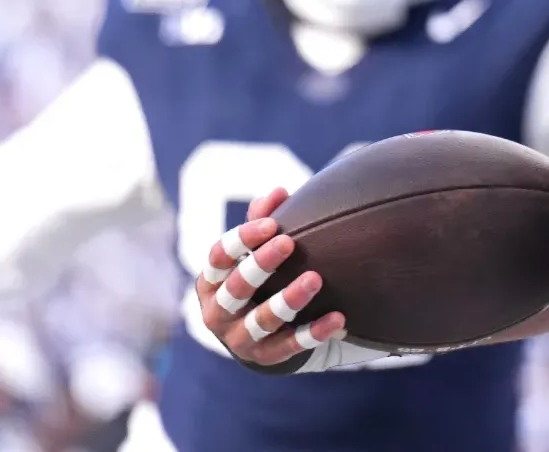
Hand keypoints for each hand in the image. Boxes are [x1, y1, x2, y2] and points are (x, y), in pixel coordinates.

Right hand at [194, 189, 346, 369]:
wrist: (259, 333)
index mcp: (211, 281)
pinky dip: (313, 333)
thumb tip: (278, 191)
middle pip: (236, 287)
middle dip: (261, 264)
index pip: (218, 257)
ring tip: (315, 279)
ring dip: (288, 299)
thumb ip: (263, 220)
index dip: (243, 239)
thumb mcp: (255, 251)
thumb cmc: (257, 279)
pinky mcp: (265, 356)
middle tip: (288, 242)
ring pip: (262, 320)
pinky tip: (337, 319)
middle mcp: (217, 311)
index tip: (273, 223)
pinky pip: (289, 346)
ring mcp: (238, 338)